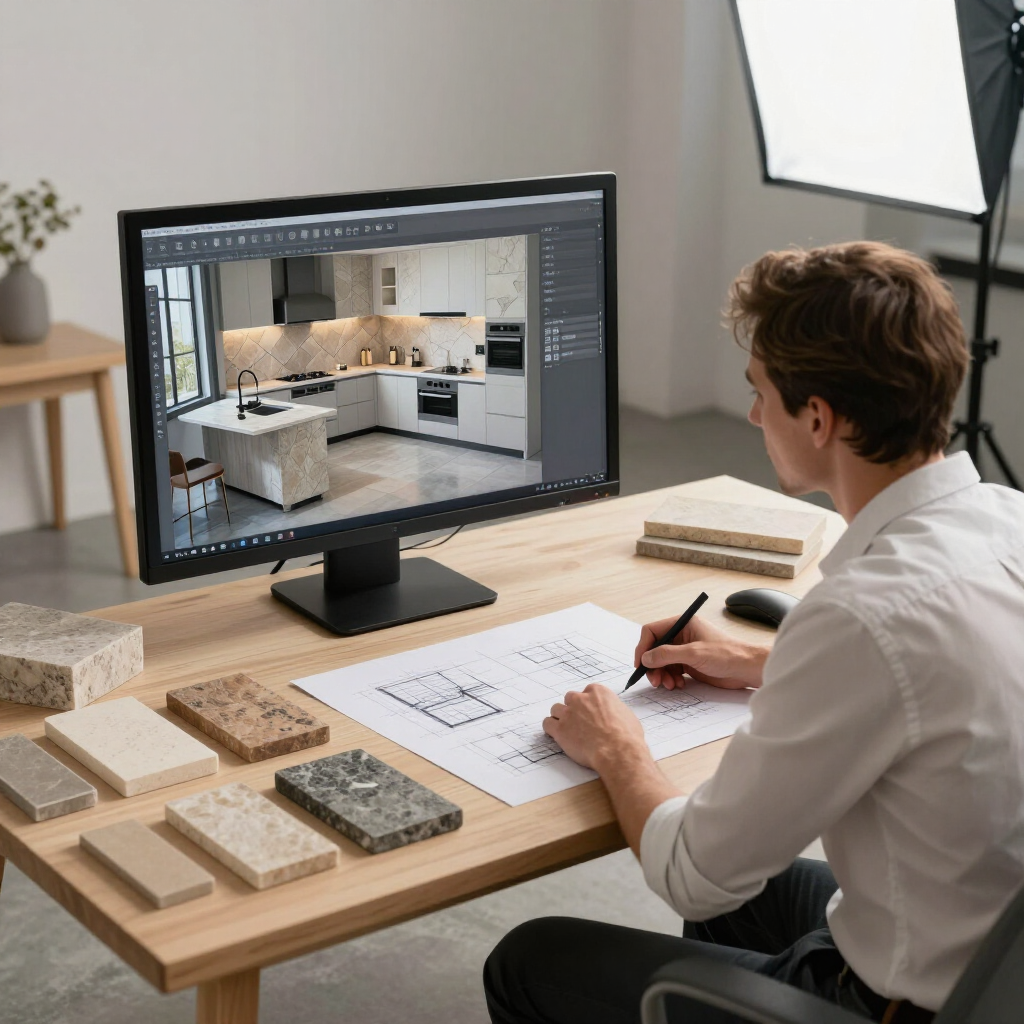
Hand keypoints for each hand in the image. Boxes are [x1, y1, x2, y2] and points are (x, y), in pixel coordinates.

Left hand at [543, 683, 646, 771]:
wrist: (618, 752)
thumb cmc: (626, 736)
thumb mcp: (626, 714)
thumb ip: (613, 709)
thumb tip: (612, 715)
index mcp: (598, 692)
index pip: (587, 691)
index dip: (588, 704)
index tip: (590, 713)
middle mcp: (581, 699)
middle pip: (570, 698)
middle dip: (573, 709)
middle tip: (580, 723)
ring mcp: (568, 713)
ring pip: (556, 709)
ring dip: (560, 718)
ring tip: (568, 730)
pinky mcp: (560, 729)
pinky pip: (547, 724)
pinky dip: (551, 729)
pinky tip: (558, 735)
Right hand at [634, 614, 767, 689]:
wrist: (747, 669)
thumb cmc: (727, 654)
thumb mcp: (694, 653)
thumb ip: (667, 654)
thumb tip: (646, 658)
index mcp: (683, 624)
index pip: (653, 631)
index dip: (644, 647)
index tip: (640, 664)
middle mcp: (682, 635)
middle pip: (655, 648)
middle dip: (653, 665)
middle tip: (655, 680)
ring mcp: (686, 650)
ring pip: (662, 662)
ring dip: (662, 674)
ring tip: (669, 685)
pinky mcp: (690, 664)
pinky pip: (671, 670)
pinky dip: (671, 678)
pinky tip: (678, 684)